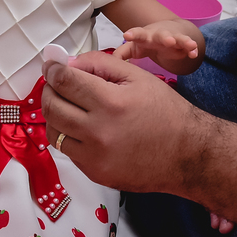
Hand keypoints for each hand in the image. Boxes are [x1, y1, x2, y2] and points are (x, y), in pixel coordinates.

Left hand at [41, 51, 201, 191]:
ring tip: (68, 106)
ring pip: (53, 132)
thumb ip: (100, 64)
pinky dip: (69, 136)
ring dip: (55, 115)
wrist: (187, 155)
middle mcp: (98, 132)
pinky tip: (84, 128)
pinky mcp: (95, 173)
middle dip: (49, 90)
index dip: (53, 69)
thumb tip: (68, 63)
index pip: (64, 81)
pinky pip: (68, 151)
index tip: (51, 66)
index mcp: (111, 103)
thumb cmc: (166, 112)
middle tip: (55, 84)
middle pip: (52, 106)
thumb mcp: (138, 77)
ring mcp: (94, 157)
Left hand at [111, 21, 199, 62]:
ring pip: (177, 38)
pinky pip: (188, 46)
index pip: (137, 34)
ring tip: (188, 45)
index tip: (127, 35)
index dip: (133, 34)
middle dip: (164, 37)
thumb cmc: (146, 43)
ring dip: (181, 41)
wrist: (168, 34)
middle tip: (168, 40)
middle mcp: (157, 35)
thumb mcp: (133, 49)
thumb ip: (120, 56)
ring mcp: (172, 38)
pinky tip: (194, 53)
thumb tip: (102, 66)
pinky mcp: (183, 44)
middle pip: (160, 35)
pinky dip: (192, 49)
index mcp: (143, 36)